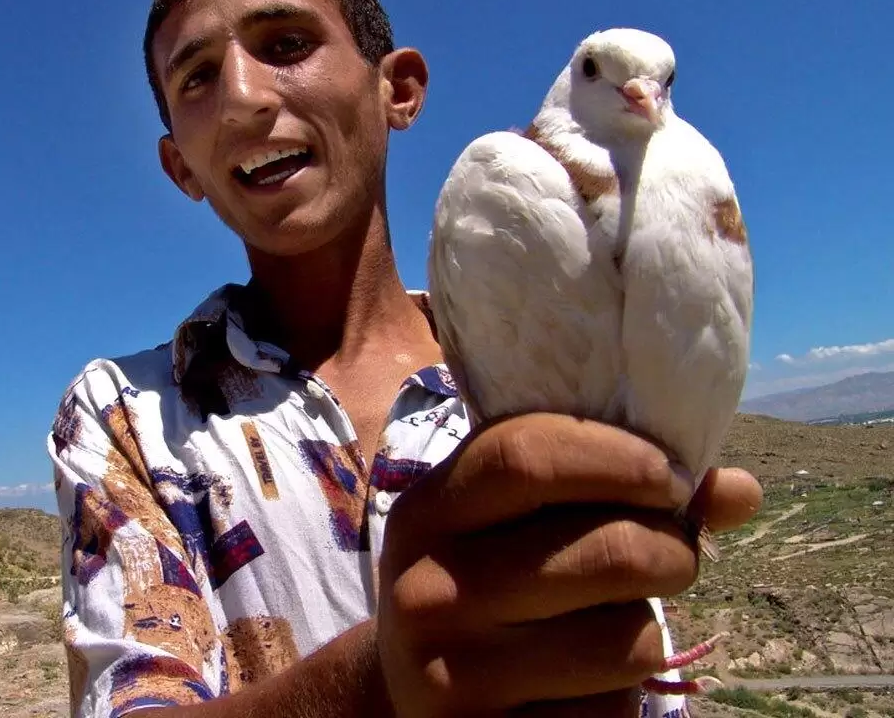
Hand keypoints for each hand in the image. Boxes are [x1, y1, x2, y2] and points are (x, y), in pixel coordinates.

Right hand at [375, 412, 761, 716]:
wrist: (409, 692)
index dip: (623, 457)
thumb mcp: (510, 524)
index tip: (672, 478)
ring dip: (652, 629)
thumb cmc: (481, 584)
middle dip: (673, 550)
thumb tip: (739, 491)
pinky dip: (624, 698)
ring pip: (630, 641)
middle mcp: (428, 589)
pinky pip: (614, 713)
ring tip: (620, 623)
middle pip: (610, 550)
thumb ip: (605, 489)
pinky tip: (586, 683)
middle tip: (671, 557)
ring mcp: (453, 674)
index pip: (527, 454)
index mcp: (428, 512)